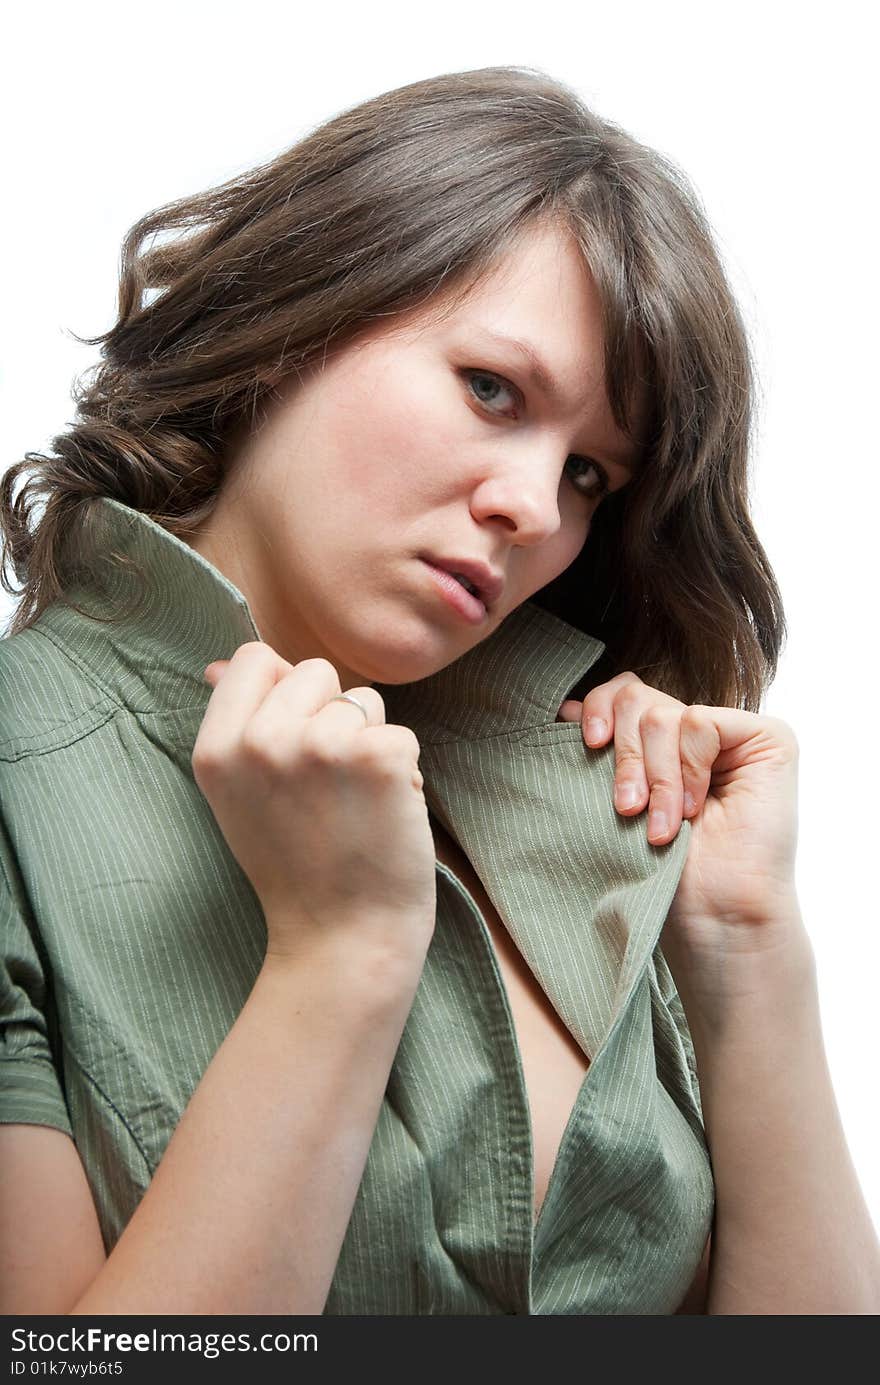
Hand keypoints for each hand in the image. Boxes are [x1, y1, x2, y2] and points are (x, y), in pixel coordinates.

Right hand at [193, 645, 436, 974]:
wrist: (342, 939)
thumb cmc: (297, 868)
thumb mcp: (239, 796)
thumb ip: (235, 723)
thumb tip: (221, 664)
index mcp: (217, 749)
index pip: (254, 658)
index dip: (284, 689)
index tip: (295, 738)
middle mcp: (261, 741)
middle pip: (314, 672)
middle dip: (332, 716)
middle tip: (327, 786)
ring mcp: (321, 746)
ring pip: (364, 700)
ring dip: (369, 742)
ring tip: (354, 802)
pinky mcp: (378, 757)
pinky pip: (401, 733)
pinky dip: (402, 772)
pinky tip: (383, 815)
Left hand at [556, 673, 801, 965]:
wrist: (713, 917)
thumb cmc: (664, 872)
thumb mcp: (621, 801)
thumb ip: (604, 751)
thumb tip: (564, 709)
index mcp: (665, 742)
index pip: (623, 693)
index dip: (598, 710)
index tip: (588, 746)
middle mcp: (701, 729)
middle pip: (638, 698)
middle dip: (625, 758)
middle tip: (627, 810)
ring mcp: (736, 731)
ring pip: (663, 716)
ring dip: (656, 779)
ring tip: (660, 827)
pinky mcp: (768, 737)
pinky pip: (700, 723)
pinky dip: (688, 770)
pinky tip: (695, 811)